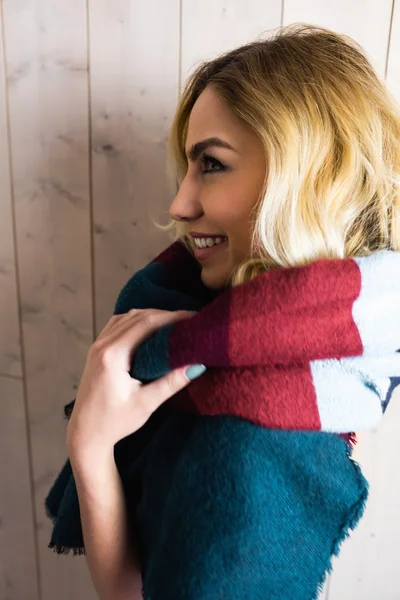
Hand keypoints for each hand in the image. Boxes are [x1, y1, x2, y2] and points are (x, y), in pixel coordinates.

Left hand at [66, 308, 199, 461]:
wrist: (86, 433)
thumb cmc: (115, 422)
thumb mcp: (146, 404)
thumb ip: (171, 383)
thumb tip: (197, 365)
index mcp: (113, 356)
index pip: (146, 323)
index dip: (171, 317)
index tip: (192, 318)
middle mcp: (102, 345)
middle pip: (138, 316)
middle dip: (165, 315)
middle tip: (189, 321)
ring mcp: (97, 346)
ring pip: (127, 317)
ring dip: (150, 316)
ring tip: (174, 323)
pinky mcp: (97, 350)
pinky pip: (118, 324)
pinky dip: (136, 321)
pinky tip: (150, 327)